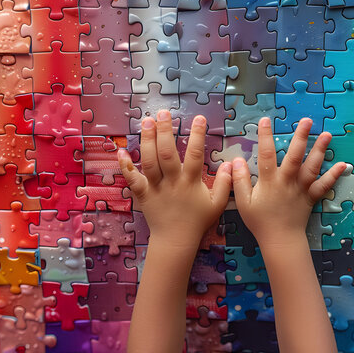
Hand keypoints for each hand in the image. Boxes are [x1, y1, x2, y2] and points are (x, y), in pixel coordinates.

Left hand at [117, 110, 231, 250]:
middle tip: (163, 113)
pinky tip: (121, 151)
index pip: (196, 155)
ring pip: (150, 162)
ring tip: (146, 122)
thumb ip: (224, 183)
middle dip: (165, 132)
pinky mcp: (143, 195)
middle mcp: (173, 182)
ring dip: (147, 141)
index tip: (199, 118)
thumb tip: (231, 164)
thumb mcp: (217, 204)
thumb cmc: (197, 221)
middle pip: (167, 154)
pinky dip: (126, 166)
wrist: (176, 240)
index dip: (198, 135)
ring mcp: (156, 188)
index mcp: (191, 182)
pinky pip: (133, 180)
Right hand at [232, 117, 345, 247]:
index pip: (266, 154)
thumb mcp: (243, 202)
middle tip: (307, 121)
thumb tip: (237, 160)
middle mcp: (287, 181)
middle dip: (301, 137)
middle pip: (295, 156)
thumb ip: (239, 180)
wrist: (280, 240)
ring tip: (327, 135)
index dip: (265, 137)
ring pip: (312, 167)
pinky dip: (334, 176)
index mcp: (269, 181)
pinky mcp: (310, 197)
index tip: (265, 120)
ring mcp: (301, 189)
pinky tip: (343, 165)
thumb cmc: (259, 221)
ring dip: (320, 150)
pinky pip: (323, 186)